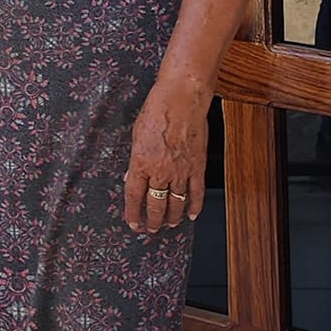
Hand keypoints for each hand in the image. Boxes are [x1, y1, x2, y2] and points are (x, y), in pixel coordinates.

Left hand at [122, 78, 208, 232]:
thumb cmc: (156, 112)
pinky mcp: (197, 166)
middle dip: (152, 221)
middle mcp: (161, 171)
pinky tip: (191, 214)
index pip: (134, 196)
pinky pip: (196, 192)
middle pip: (155, 204)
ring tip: (168, 224)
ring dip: (172, 216)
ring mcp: (181, 171)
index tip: (133, 224)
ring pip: (176, 202)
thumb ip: (135, 160)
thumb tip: (132, 176)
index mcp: (141, 163)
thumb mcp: (136, 136)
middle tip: (151, 229)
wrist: (181, 100)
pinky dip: (194, 206)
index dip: (133, 213)